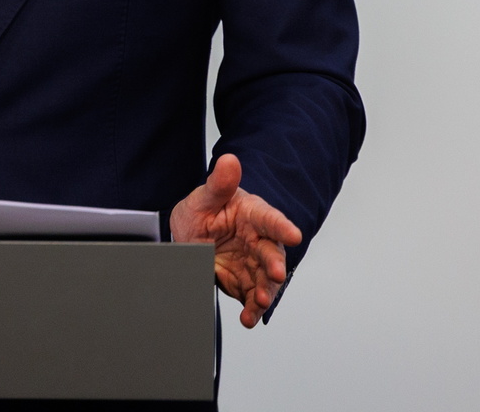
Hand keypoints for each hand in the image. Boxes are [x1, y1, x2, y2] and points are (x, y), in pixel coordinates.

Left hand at [169, 153, 301, 327]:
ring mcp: (252, 263)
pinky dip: (252, 309)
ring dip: (266, 291)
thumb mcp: (204, 197)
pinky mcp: (243, 282)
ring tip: (261, 302)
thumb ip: (218, 184)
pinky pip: (251, 297)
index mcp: (252, 214)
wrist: (186, 237)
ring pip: (265, 279)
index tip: (293, 234)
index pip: (270, 219)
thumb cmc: (201, 211)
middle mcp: (257, 239)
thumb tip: (229, 161)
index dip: (282, 226)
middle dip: (276, 265)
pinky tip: (248, 318)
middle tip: (276, 275)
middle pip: (272, 252)